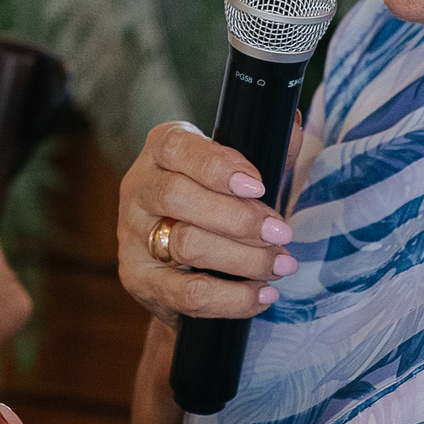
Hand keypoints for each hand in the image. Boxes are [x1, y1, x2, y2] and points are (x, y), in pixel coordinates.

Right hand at [116, 120, 296, 324]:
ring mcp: (131, 235)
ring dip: (244, 258)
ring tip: (281, 265)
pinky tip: (261, 295)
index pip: (178, 149)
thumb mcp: (246, 178)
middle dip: (239, 218)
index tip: (258, 184)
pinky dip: (232, 298)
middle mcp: (138, 187)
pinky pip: (187, 293)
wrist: (190, 268)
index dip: (218, 166)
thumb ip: (269, 154)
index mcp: (162, 149)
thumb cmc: (222, 207)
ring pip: (185, 244)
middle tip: (282, 233)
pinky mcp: (137, 279)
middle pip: (178, 197)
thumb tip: (292, 125)